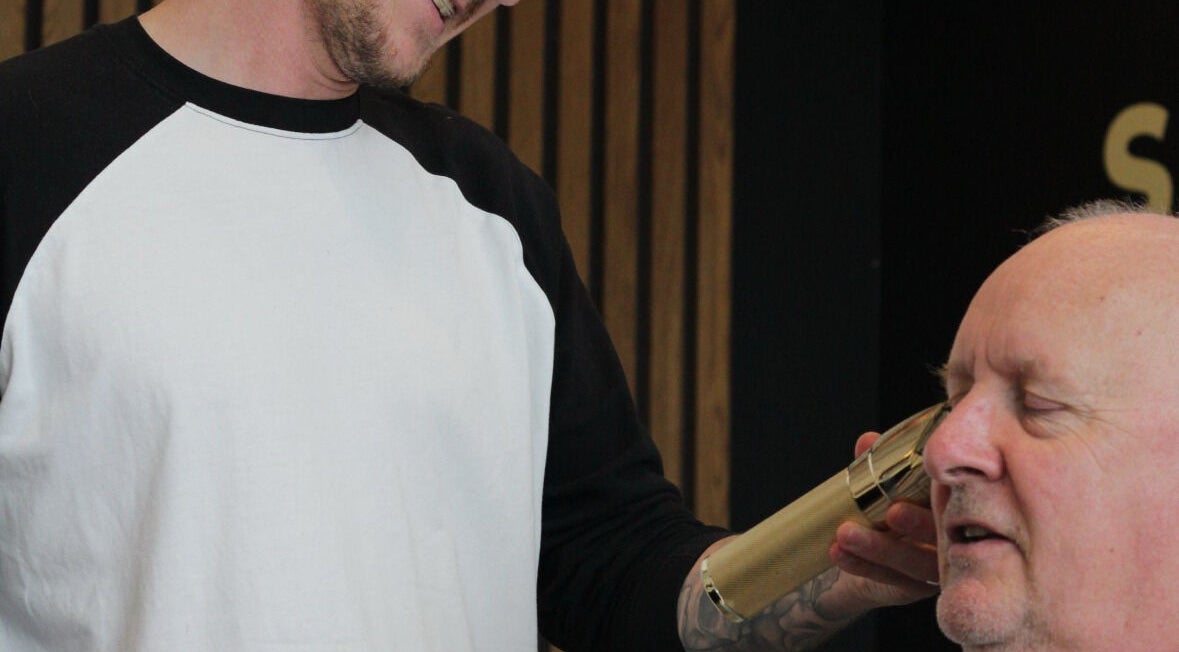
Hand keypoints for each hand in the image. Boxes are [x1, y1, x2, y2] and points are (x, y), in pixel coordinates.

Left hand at [827, 431, 939, 607]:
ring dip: (880, 548)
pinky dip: (862, 566)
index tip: (930, 480)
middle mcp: (956, 540)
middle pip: (946, 536)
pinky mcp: (915, 588)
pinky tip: (839, 553)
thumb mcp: (883, 484)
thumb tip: (866, 441)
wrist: (867, 557)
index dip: (946, 494)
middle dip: (918, 524)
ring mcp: (939, 568)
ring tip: (846, 533)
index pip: (961, 502)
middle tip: (892, 513)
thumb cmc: (886, 508)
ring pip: (916, 563)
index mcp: (956, 508)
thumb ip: (879, 464)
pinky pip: (891, 580)